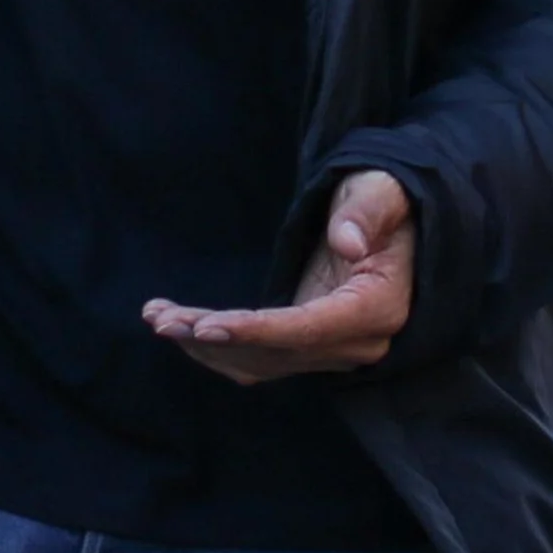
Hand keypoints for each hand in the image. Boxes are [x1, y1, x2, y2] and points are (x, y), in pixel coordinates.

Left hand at [144, 170, 414, 383]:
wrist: (394, 220)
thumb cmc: (385, 198)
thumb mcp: (380, 191)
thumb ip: (367, 213)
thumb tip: (348, 244)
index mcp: (379, 306)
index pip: (309, 329)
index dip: (256, 332)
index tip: (207, 327)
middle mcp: (356, 341)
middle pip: (274, 353)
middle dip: (213, 339)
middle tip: (161, 318)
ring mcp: (331, 349)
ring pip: (258, 362)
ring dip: (205, 345)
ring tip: (158, 316)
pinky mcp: (308, 345)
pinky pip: (258, 358)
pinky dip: (217, 348)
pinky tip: (181, 327)